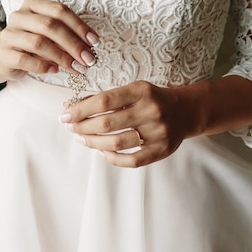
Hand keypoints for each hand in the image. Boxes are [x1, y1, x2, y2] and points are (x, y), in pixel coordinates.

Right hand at [0, 0, 99, 80]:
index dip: (79, 26)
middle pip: (50, 26)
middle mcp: (19, 16)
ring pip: (38, 43)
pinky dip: (43, 66)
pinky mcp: (3, 54)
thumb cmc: (30, 44)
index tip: (94, 42)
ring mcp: (9, 34)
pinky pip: (24, 60)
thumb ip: (65, 35)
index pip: (59, 10)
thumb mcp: (48, 35)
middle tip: (88, 59)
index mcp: (32, 5)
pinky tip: (55, 71)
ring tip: (76, 68)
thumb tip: (89, 47)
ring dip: (61, 57)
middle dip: (73, 44)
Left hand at [59, 81, 200, 167]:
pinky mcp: (162, 150)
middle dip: (83, 127)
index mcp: (141, 91)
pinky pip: (132, 160)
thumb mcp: (133, 90)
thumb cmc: (151, 99)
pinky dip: (113, 158)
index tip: (65, 115)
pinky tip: (101, 152)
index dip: (80, 109)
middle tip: (70, 128)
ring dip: (94, 142)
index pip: (104, 100)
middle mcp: (151, 110)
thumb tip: (70, 106)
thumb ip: (106, 98)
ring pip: (117, 143)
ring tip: (82, 139)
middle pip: (107, 123)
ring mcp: (158, 132)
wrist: (186, 111)